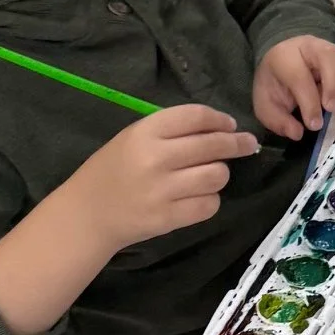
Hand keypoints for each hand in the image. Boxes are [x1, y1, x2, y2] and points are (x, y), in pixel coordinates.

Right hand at [74, 105, 260, 257]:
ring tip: (209, 175)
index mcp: (145, 132)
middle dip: (237, 144)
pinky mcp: (167, 218)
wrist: (87, 214)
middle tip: (247, 145)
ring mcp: (162, 191)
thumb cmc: (113, 170)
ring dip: (219, 174)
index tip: (231, 125)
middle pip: (214, 145)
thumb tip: (222, 128)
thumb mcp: (133, 137)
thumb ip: (172, 131)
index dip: (220, 120)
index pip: (197, 116)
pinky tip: (198, 197)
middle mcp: (155, 158)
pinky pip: (209, 205)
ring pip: (217, 176)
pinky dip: (209, 201)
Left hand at [252, 34, 334, 139]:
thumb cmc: (276, 83)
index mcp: (285, 57)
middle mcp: (309, 46)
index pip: (300, 77)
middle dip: (334, 88)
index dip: (310, 103)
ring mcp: (329, 49)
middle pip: (330, 58)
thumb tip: (297, 133)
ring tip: (329, 106)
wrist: (283, 61)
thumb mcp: (267, 104)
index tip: (314, 125)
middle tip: (331, 110)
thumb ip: (278, 121)